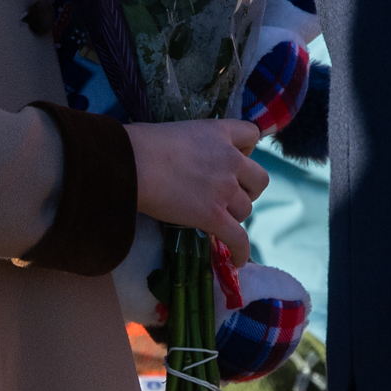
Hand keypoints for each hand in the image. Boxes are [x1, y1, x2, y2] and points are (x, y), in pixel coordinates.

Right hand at [126, 116, 266, 255]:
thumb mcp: (178, 131)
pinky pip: (238, 238)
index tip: (231, 161)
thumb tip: (188, 164)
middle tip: (227, 196)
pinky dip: (240, 250)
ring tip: (216, 220)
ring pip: (246, 209)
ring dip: (234, 216)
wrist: (132, 164)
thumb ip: (195, 144)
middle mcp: (230, 160)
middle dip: (247, 189)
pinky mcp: (214, 216)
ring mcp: (224, 190)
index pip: (251, 135)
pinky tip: (237, 259)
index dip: (246, 150)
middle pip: (259, 180)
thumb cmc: (141, 144)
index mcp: (220, 133)